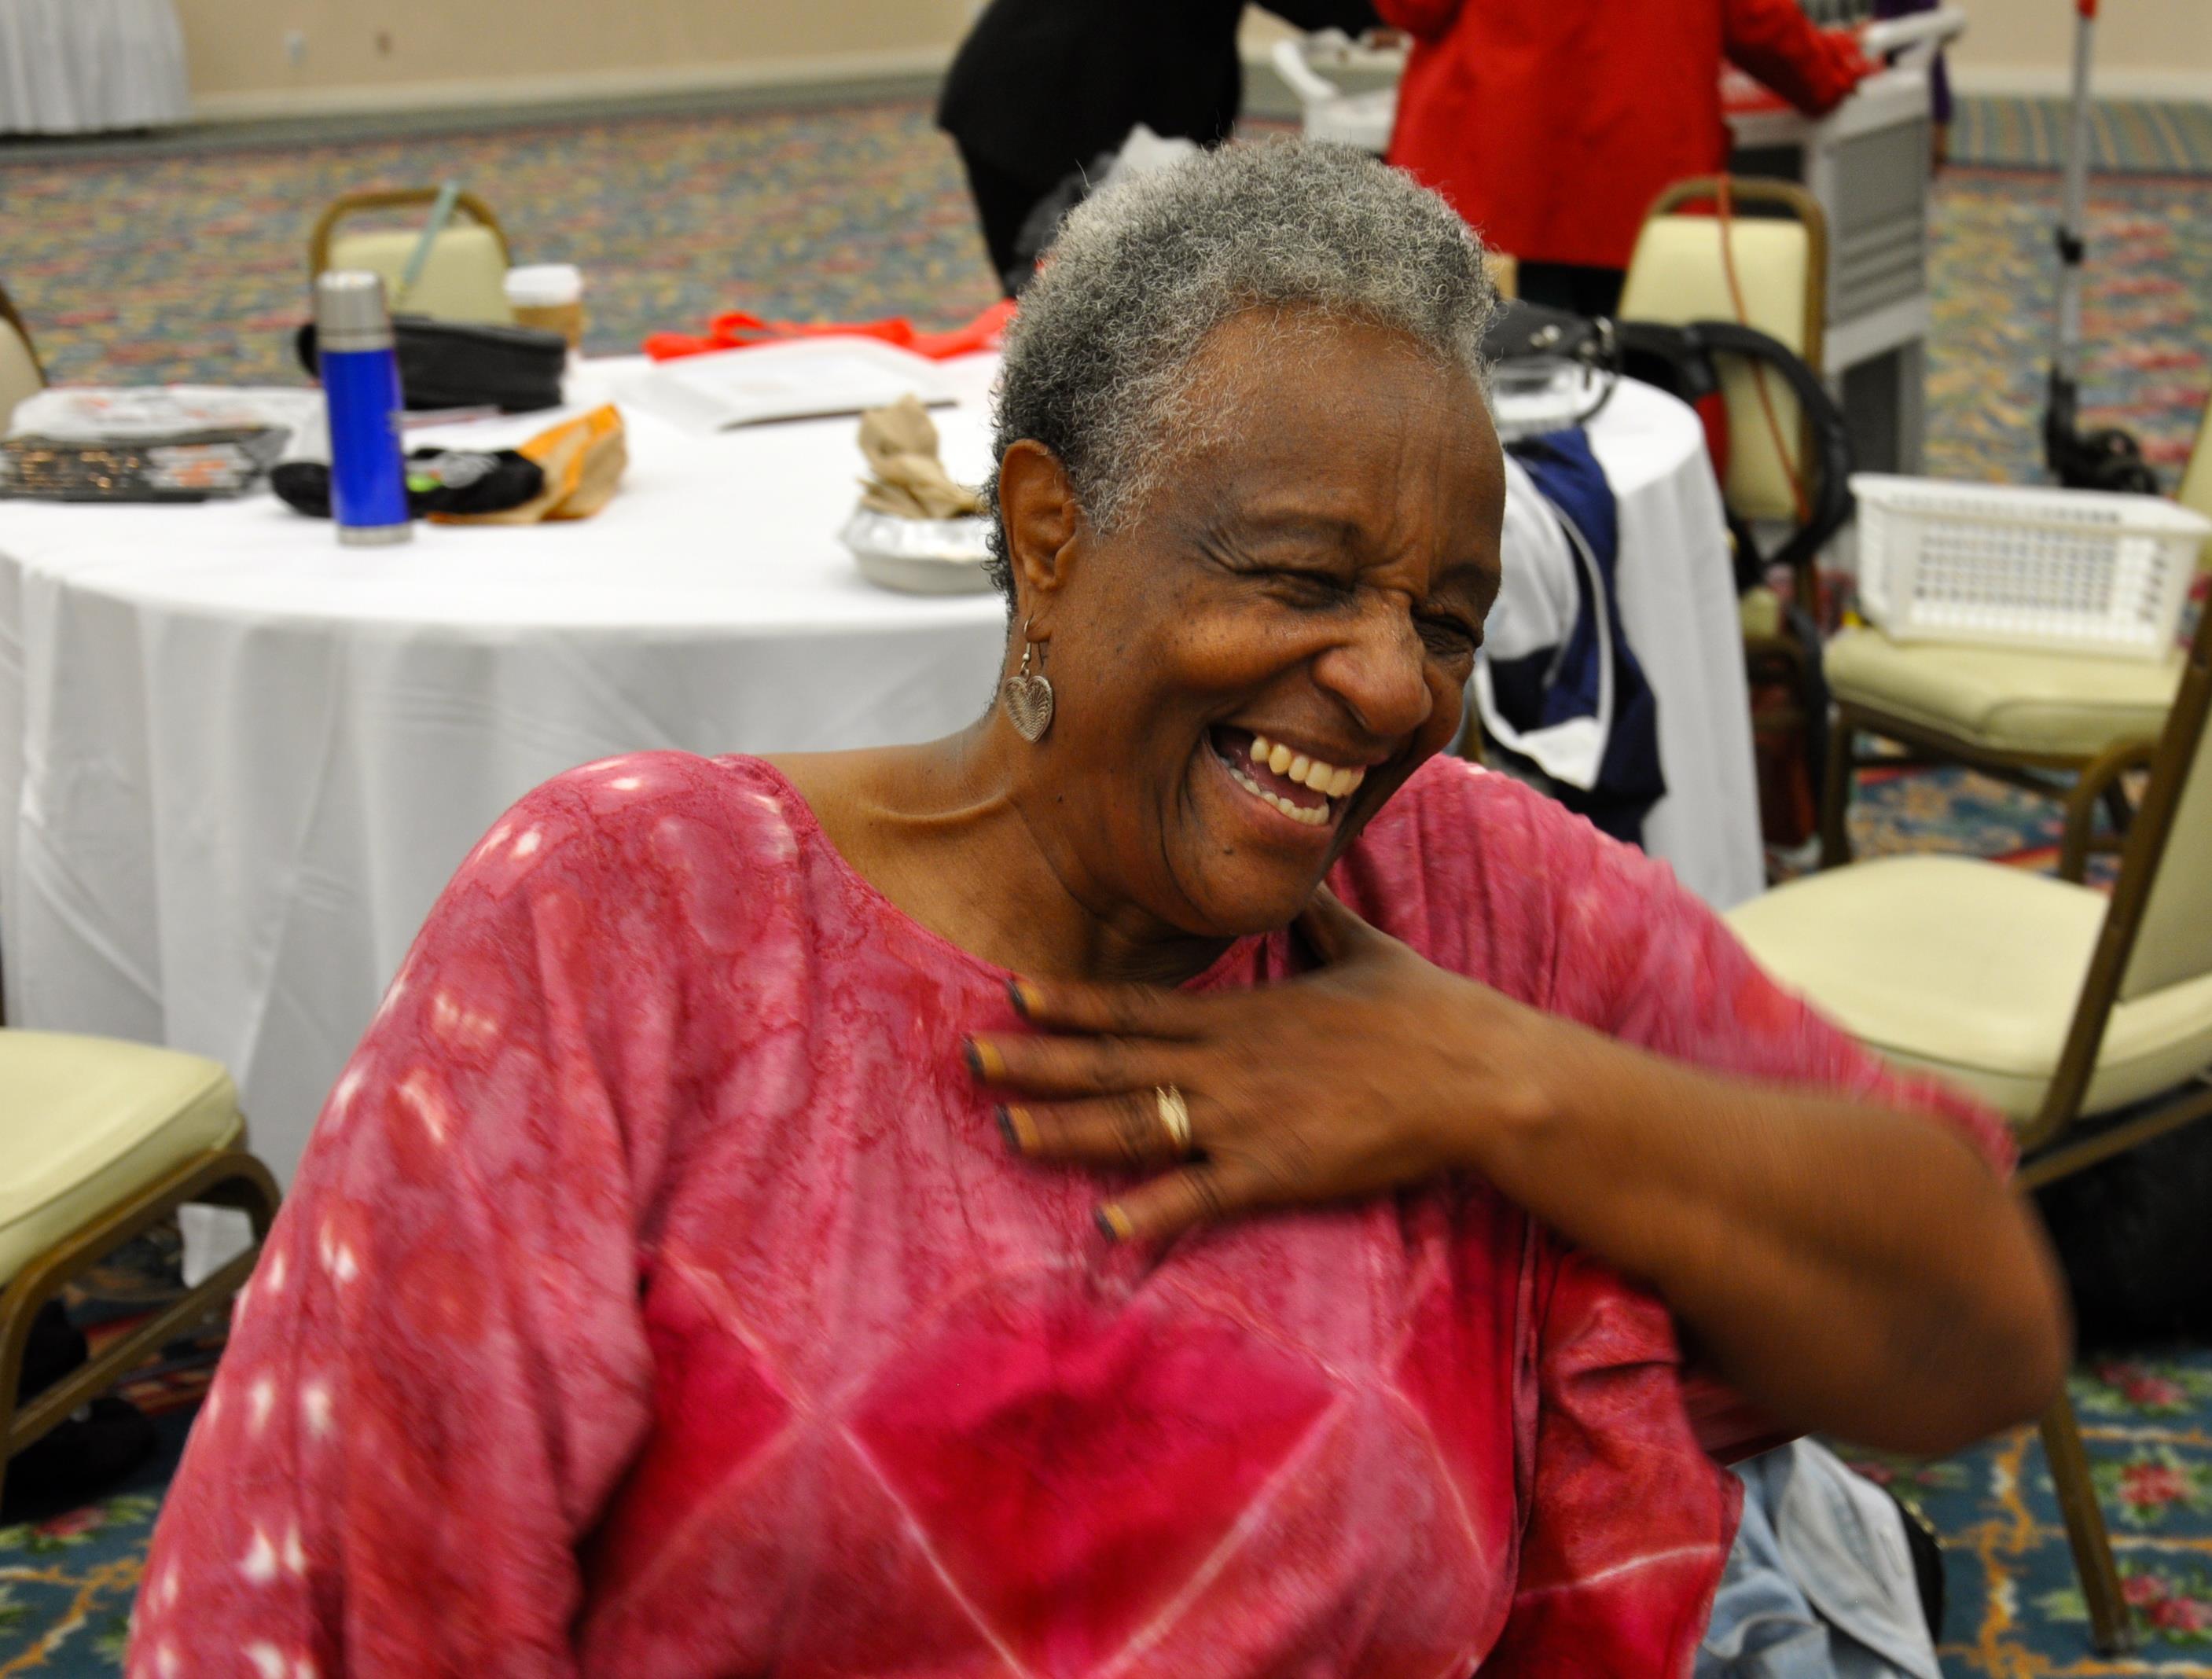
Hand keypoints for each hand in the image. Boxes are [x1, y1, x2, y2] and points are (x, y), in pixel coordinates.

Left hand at [963, 889, 1568, 1243]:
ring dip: (1067, 1129)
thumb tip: (1302, 886)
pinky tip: (1104, 1225)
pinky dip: (1153, 1210)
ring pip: (1137, 1124)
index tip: (1013, 993)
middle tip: (968, 1059)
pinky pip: (1203, 1195)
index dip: (1070, 1002)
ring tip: (1006, 1130)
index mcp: (1241, 1015)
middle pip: (1114, 1062)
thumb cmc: (1427, 1012)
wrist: (1479, 1074)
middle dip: (1038, 1062)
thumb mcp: (1362, 950)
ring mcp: (1247, 1118)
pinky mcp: (1279, 1170)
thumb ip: (1317, 922)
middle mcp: (1228, 1063)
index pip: (1135, 1006)